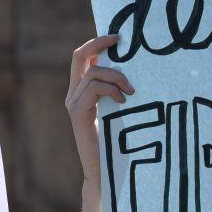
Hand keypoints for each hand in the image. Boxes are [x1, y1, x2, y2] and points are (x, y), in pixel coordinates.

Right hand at [66, 35, 133, 211]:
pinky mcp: (79, 114)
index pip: (82, 57)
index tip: (118, 38)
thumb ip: (120, 93)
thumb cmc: (117, 145)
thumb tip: (139, 73)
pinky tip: (124, 101)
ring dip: (116, 76)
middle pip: (79, 55)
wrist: (104, 174)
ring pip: (93, 72)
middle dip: (100, 43)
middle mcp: (73, 95)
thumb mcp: (119, 113)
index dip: (97, 43)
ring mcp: (74, 104)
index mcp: (81, 92)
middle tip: (122, 42)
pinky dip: (112, 89)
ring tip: (132, 90)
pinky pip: (94, 88)